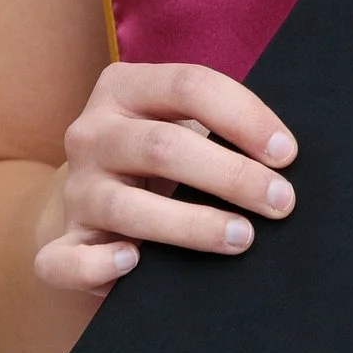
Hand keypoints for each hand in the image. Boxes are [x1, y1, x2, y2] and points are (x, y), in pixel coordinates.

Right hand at [34, 64, 296, 293]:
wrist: (96, 198)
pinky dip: (99, 266)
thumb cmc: (163, 158)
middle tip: (281, 202)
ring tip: (242, 238)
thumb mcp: (184, 123)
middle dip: (231, 175)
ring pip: (127, 207)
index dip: (244, 118)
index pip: (189, 86)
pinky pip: (67, 260)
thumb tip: (288, 159)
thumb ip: (221, 128)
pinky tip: (135, 264)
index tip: (287, 154)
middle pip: (162, 147)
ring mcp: (75, 190)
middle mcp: (92, 134)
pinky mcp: (64, 241)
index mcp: (124, 89)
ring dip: (192, 225)